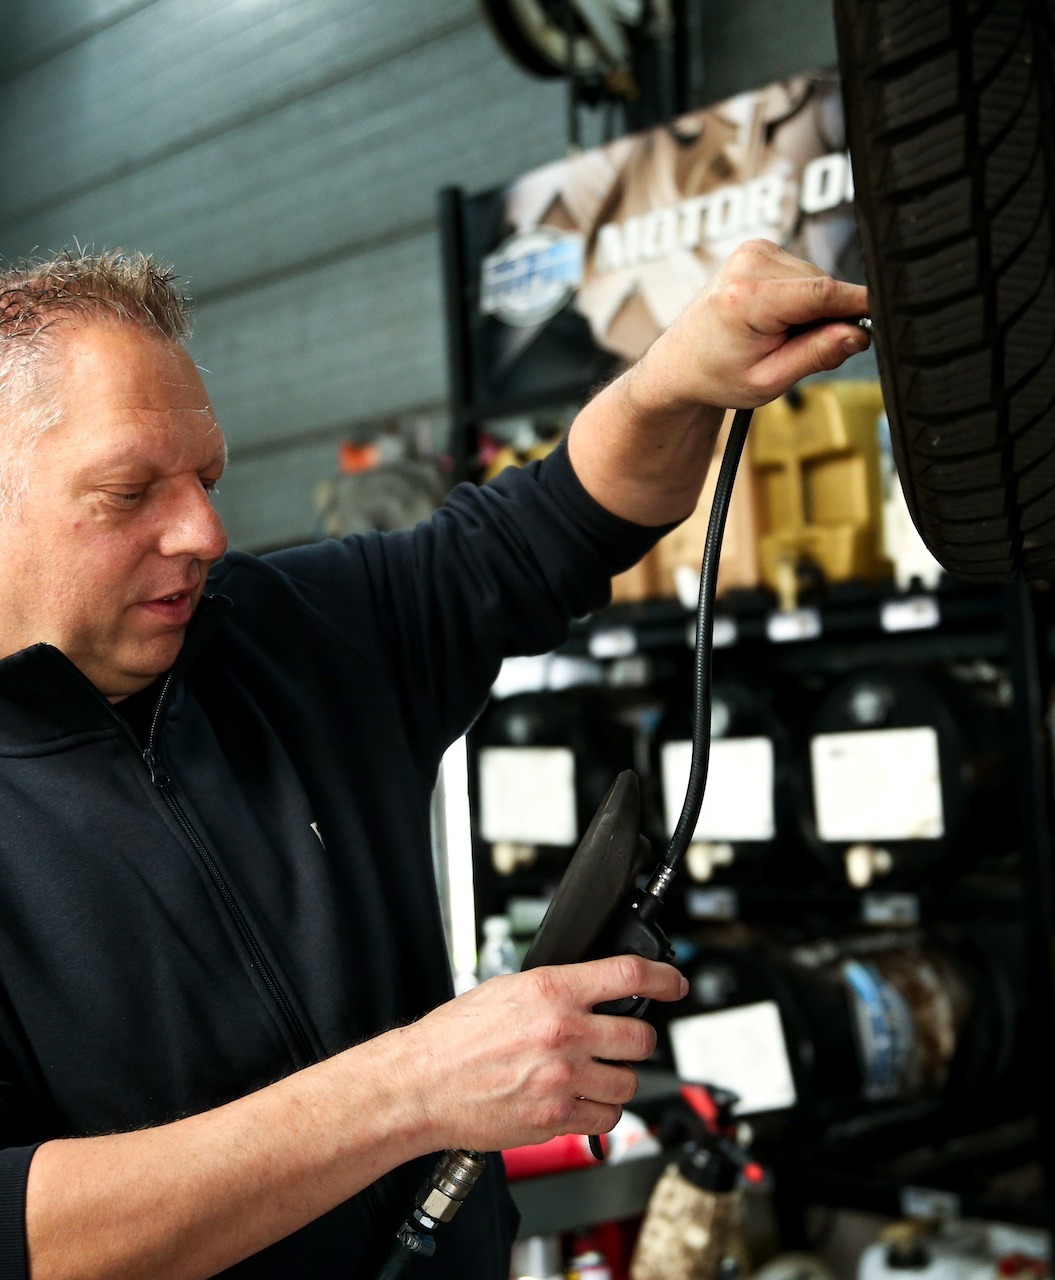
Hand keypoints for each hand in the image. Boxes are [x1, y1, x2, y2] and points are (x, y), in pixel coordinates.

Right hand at [390, 955, 686, 1152]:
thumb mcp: (506, 989)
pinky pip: (607, 1118)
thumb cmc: (454, 1037)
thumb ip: (555, 989)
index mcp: (551, 990)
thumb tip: (593, 990)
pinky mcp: (556, 1118)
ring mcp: (563, 1078)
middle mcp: (563, 1032)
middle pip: (640, 1036)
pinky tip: (582, 1099)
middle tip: (622, 1038)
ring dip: (619, 1076)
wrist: (421, 1084)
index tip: (674, 983)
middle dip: (636, 1037)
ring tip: (595, 1072)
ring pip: (629, 1081)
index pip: (628, 975)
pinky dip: (601, 1111)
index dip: (663, 978)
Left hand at [626, 237, 870, 417]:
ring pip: (816, 278)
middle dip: (825, 319)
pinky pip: (803, 273)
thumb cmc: (718, 375)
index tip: (881, 316)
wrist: (681, 362)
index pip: (821, 293)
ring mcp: (752, 251)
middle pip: (823, 286)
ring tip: (778, 335)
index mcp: (746, 299)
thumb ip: (816, 355)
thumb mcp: (769, 380)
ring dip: (811, 309)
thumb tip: (858, 334)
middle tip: (796, 350)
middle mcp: (748, 265)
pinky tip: (775, 318)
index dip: (857, 305)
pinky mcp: (758, 249)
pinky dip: (799, 297)